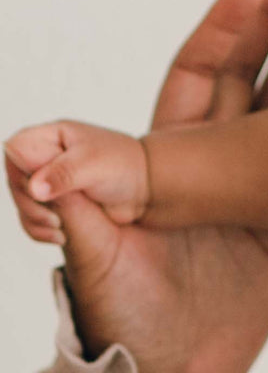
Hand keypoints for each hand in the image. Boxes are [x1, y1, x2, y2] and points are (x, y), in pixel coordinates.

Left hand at [6, 0, 267, 372]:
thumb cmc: (122, 325)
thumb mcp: (97, 262)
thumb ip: (77, 206)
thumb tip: (34, 152)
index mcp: (158, 160)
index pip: (194, 76)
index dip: (222, 31)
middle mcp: (203, 163)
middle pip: (239, 76)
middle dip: (264, 25)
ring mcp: (244, 187)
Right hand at [6, 121, 149, 230]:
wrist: (146, 187)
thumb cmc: (125, 166)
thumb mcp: (94, 165)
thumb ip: (64, 173)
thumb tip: (34, 187)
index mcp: (54, 137)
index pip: (16, 149)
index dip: (21, 171)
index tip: (40, 189)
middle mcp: (47, 157)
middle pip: (15, 179)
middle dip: (29, 202)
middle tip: (54, 216)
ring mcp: (49, 179)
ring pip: (22, 201)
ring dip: (34, 218)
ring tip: (59, 227)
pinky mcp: (54, 201)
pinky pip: (33, 217)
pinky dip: (40, 229)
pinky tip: (60, 236)